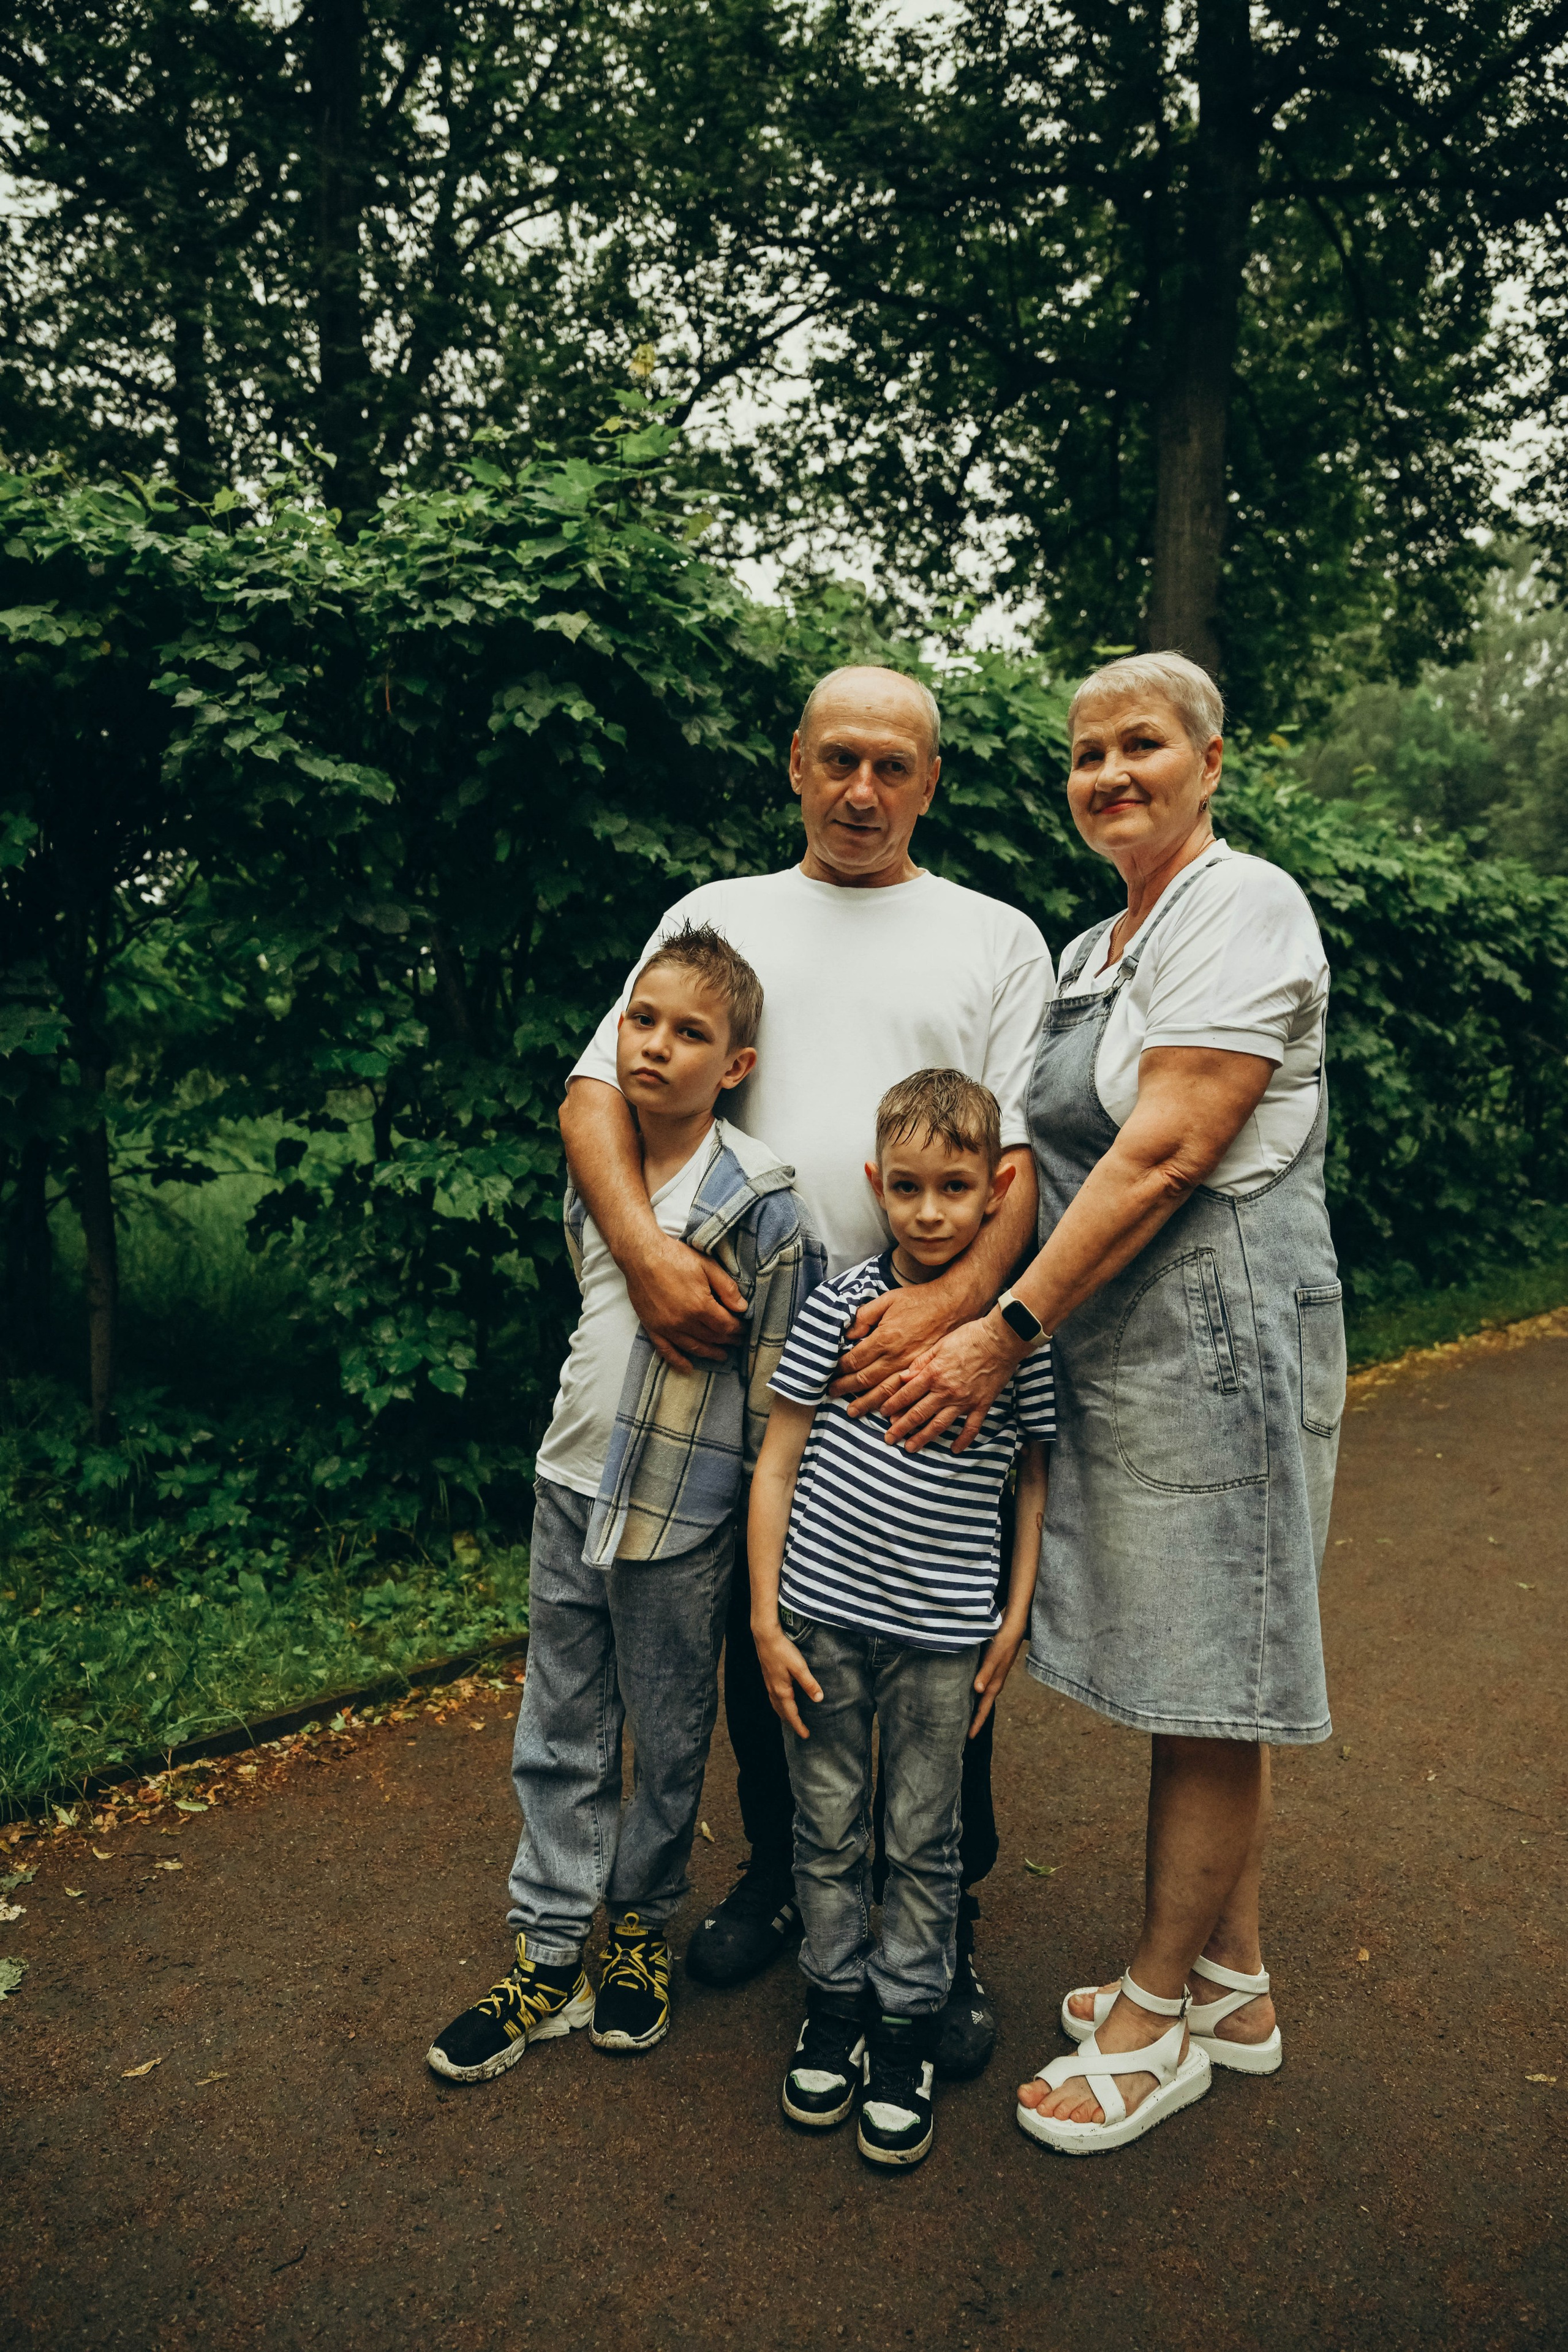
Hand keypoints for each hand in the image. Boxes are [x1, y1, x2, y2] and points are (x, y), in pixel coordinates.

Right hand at [623, 1230, 743, 1370]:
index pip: (726, 1326)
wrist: (641, 1255)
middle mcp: (684, 1321)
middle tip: (737, 1342)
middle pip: (712, 1338)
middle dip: (727, 1341)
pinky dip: (678, 1361)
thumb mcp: (707, 1266)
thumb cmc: (675, 1257)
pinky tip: (688, 1368)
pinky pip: (666, 1351)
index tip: (743, 1329)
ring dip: (710, 1353)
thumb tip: (743, 1308)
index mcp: (700, 1305)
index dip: (738, 1329)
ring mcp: (667, 1327)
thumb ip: (727, 1288)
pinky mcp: (652, 1328)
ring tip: (721, 1356)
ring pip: (694, 1347)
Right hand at [753, 1621, 822, 1739]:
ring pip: (776, 1704)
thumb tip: (819, 1699)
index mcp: (782, 1691)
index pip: (791, 1714)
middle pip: (782, 1712)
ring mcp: (769, 1683)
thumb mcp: (799, 1667)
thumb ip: (809, 1684)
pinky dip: (779, 1704)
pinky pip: (773, 1697)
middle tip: (800, 1729)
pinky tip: (782, 1698)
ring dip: (784, 1713)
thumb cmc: (782, 1650)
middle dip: (790, 1722)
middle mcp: (773, 1690)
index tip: (806, 1736)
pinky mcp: (768, 1676)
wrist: (765, 1636)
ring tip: (790, 1718)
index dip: (799, 1725)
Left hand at [830, 1281, 970, 1410]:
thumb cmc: (920, 1301)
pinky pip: (907, 1394)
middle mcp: (896, 1357)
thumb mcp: (888, 1299)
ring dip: (867, 1403)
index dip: (840, 1369)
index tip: (831, 1374)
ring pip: (884, 1392)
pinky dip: (895, 1406)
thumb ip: (866, 1315)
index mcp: (884, 1338)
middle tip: (833, 1395)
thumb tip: (849, 1334)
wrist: (953, 1305)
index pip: (855, 1360)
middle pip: (866, 1380)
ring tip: (854, 1411)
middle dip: (847, 1389)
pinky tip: (888, 1414)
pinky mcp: (926, 1372)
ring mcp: (912, 1367)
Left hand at [880, 1313, 1024, 1453]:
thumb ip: (921, 1363)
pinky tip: (955, 1450)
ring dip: (923, 1438)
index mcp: (933, 1374)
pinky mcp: (981, 1405)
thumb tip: (903, 1378)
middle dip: (901, 1428)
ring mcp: (964, 1400)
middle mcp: (945, 1391)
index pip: (906, 1394)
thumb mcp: (939, 1344)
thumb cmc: (969, 1337)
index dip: (892, 1405)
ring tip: (910, 1448)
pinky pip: (971, 1428)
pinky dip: (963, 1440)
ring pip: (939, 1425)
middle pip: (918, 1414)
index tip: (883, 1414)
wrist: (1000, 1340)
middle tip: (889, 1439)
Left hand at [970, 1618, 1028, 1735]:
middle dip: (973, 1721)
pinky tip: (963, 1695)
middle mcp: (993, 1685)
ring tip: (960, 1719)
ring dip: (972, 1709)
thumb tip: (977, 1691)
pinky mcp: (988, 1671)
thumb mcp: (992, 1658)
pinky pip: (979, 1689)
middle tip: (959, 1734)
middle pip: (981, 1708)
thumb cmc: (1002, 1644)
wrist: (1012, 1631)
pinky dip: (972, 1696)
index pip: (983, 1710)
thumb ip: (984, 1673)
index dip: (976, 1724)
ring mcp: (991, 1679)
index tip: (968, 1738)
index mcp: (994, 1686)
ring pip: (980, 1699)